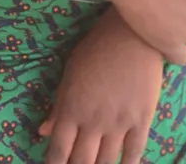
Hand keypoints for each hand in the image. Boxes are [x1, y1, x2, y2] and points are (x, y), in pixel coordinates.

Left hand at [39, 10, 163, 163]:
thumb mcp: (69, 75)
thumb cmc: (95, 50)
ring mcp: (119, 123)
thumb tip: (43, 131)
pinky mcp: (142, 120)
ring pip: (106, 161)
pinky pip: (134, 153)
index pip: (58, 150)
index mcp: (71, 109)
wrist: (131, 35)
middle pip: (82, 161)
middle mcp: (93, 121)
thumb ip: (58, 107)